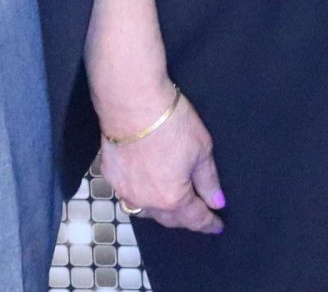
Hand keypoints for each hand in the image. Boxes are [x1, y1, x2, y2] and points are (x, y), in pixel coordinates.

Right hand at [100, 90, 225, 235]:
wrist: (132, 103)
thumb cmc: (170, 123)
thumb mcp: (201, 150)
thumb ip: (208, 180)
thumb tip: (216, 201)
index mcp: (172, 198)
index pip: (195, 219)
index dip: (208, 223)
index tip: (217, 225)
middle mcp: (146, 201)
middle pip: (170, 219)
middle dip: (186, 219)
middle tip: (198, 214)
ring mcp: (125, 190)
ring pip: (145, 210)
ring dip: (160, 210)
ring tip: (172, 203)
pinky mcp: (110, 176)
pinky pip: (128, 193)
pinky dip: (140, 193)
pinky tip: (146, 184)